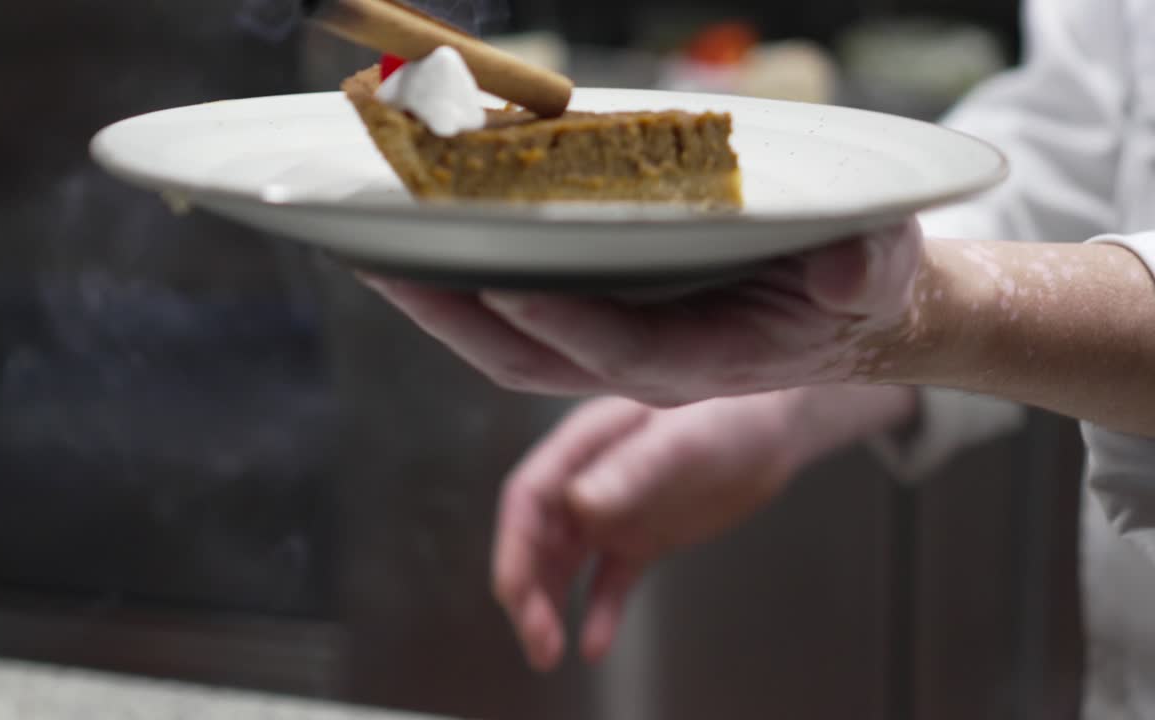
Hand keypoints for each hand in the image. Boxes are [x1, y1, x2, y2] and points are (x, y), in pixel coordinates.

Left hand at [361, 221, 922, 405]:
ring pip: (511, 346)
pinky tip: (427, 251)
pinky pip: (519, 321)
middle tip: (385, 265)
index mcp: (710, 361)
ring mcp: (616, 348)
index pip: (626, 351)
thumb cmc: (861, 284)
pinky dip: (466, 293)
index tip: (499, 275)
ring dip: (441, 308)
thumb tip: (847, 275)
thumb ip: (867, 270)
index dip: (564, 321)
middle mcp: (649, 364)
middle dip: (457, 318)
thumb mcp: (880, 266)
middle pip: (535, 359)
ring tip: (376, 256)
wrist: (855, 317)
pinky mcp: (602, 326)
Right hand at [492, 393, 801, 670]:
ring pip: (563, 565)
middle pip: (537, 539)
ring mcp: (612, 511)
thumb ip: (631, 470)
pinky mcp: (640, 539)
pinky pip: (609, 581)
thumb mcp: (679, 440)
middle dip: (528, 590)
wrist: (773, 429)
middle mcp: (586, 479)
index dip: (513, 546)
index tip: (512, 594)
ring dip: (550, 606)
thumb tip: (578, 503)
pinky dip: (598, 612)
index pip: (528, 496)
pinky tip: (593, 646)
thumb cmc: (727, 413)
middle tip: (538, 642)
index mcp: (583, 444)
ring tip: (548, 655)